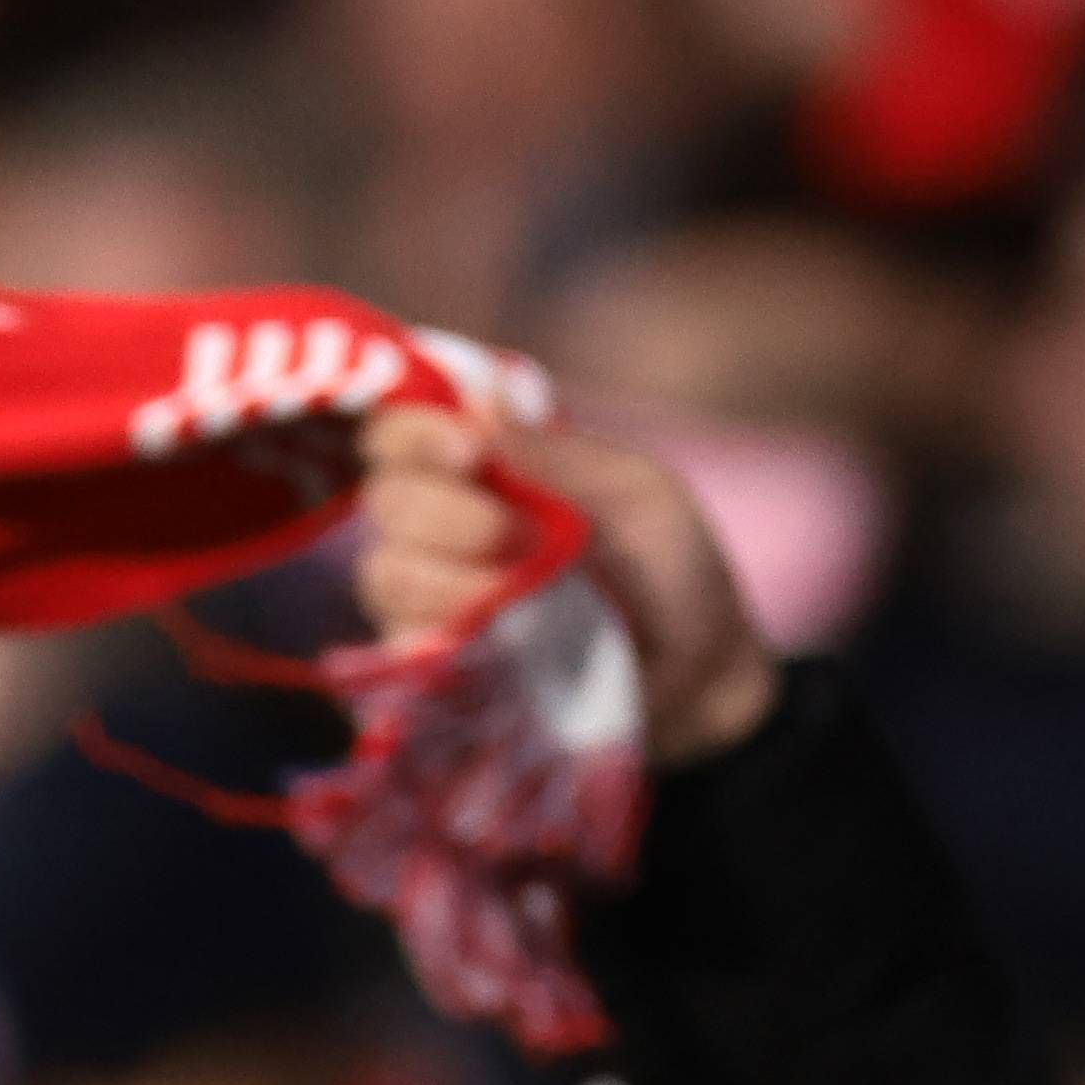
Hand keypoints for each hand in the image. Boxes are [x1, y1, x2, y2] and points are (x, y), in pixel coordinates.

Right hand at [350, 405, 778, 767]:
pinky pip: (403, 649)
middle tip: (525, 536)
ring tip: (528, 593)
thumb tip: (480, 406)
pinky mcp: (440, 671)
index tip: (470, 452)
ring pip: (386, 575)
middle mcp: (444, 527)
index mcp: (486, 466)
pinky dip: (449, 637)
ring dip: (453, 580)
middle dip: (448, 514)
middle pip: (386, 500)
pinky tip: (500, 638)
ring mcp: (435, 602)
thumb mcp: (636, 491)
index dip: (415, 434)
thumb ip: (559, 453)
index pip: (400, 432)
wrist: (698, 679)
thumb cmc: (672, 570)